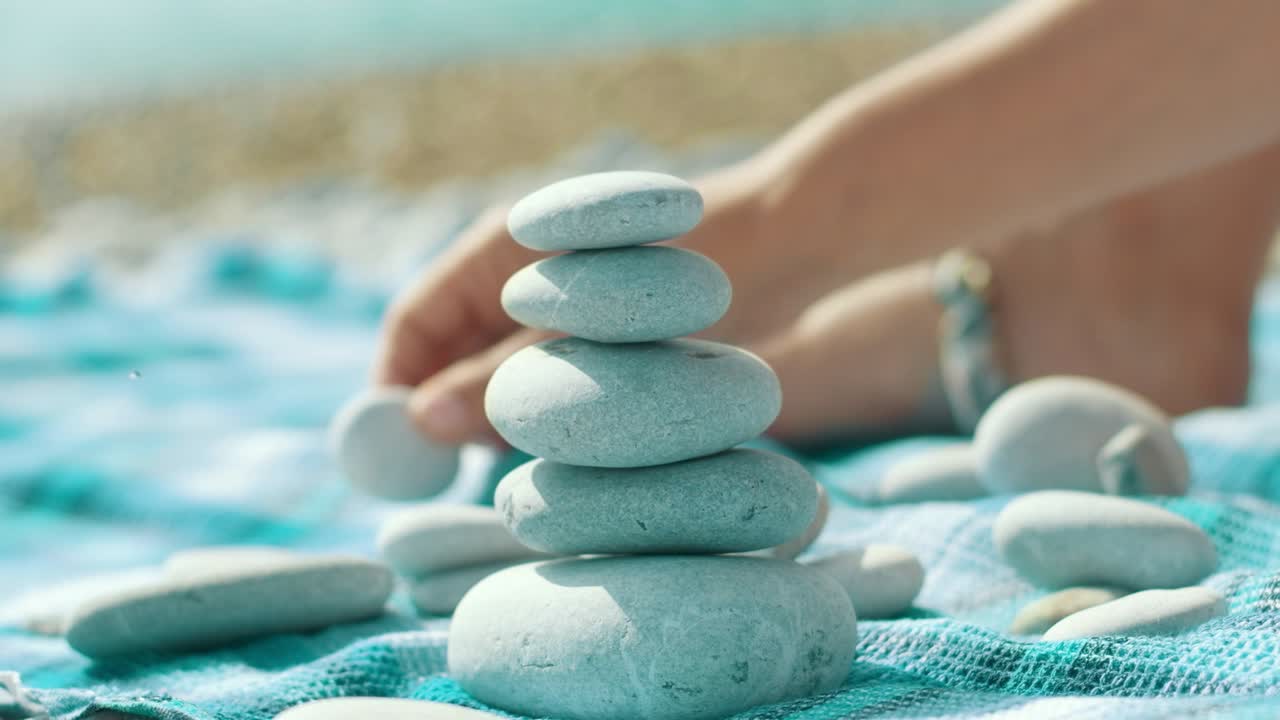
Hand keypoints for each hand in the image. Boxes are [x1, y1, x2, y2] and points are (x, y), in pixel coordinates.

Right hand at [373, 162, 821, 445]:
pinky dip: (543, 428)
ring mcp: (561, 323)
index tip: (390, 450)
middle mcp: (522, 288)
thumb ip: (499, 373)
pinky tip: (559, 459)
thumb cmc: (682, 268)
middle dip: (440, 416)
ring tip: (508, 470)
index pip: (415, 321)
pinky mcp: (600, 354)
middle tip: (442, 482)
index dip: (394, 384)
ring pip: (501, 383)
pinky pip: (550, 395)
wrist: (791, 249)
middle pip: (448, 358)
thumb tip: (423, 422)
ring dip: (496, 427)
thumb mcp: (579, 326)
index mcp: (500, 254)